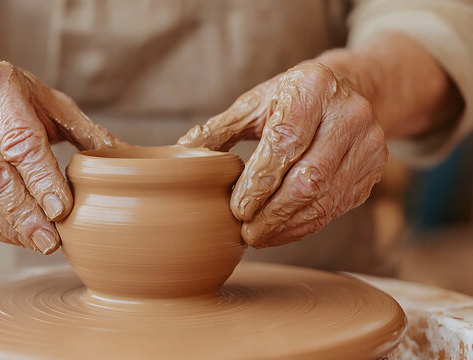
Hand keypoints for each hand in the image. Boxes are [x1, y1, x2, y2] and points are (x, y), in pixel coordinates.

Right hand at [0, 61, 121, 253]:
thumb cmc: (20, 102)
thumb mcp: (56, 107)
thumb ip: (90, 136)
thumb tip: (134, 163)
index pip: (20, 142)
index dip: (42, 181)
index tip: (63, 211)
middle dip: (25, 215)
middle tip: (51, 242)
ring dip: (7, 227)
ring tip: (37, 242)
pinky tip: (14, 235)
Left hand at [178, 63, 387, 248]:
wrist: (350, 91)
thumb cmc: (290, 99)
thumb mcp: (254, 104)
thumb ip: (219, 130)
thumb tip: (181, 154)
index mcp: (312, 87)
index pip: (286, 141)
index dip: (260, 181)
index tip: (237, 209)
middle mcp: (349, 112)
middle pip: (309, 176)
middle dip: (273, 212)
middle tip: (245, 233)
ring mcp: (369, 142)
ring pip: (326, 197)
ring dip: (289, 225)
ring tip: (259, 238)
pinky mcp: (374, 169)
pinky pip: (338, 206)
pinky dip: (307, 225)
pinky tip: (283, 232)